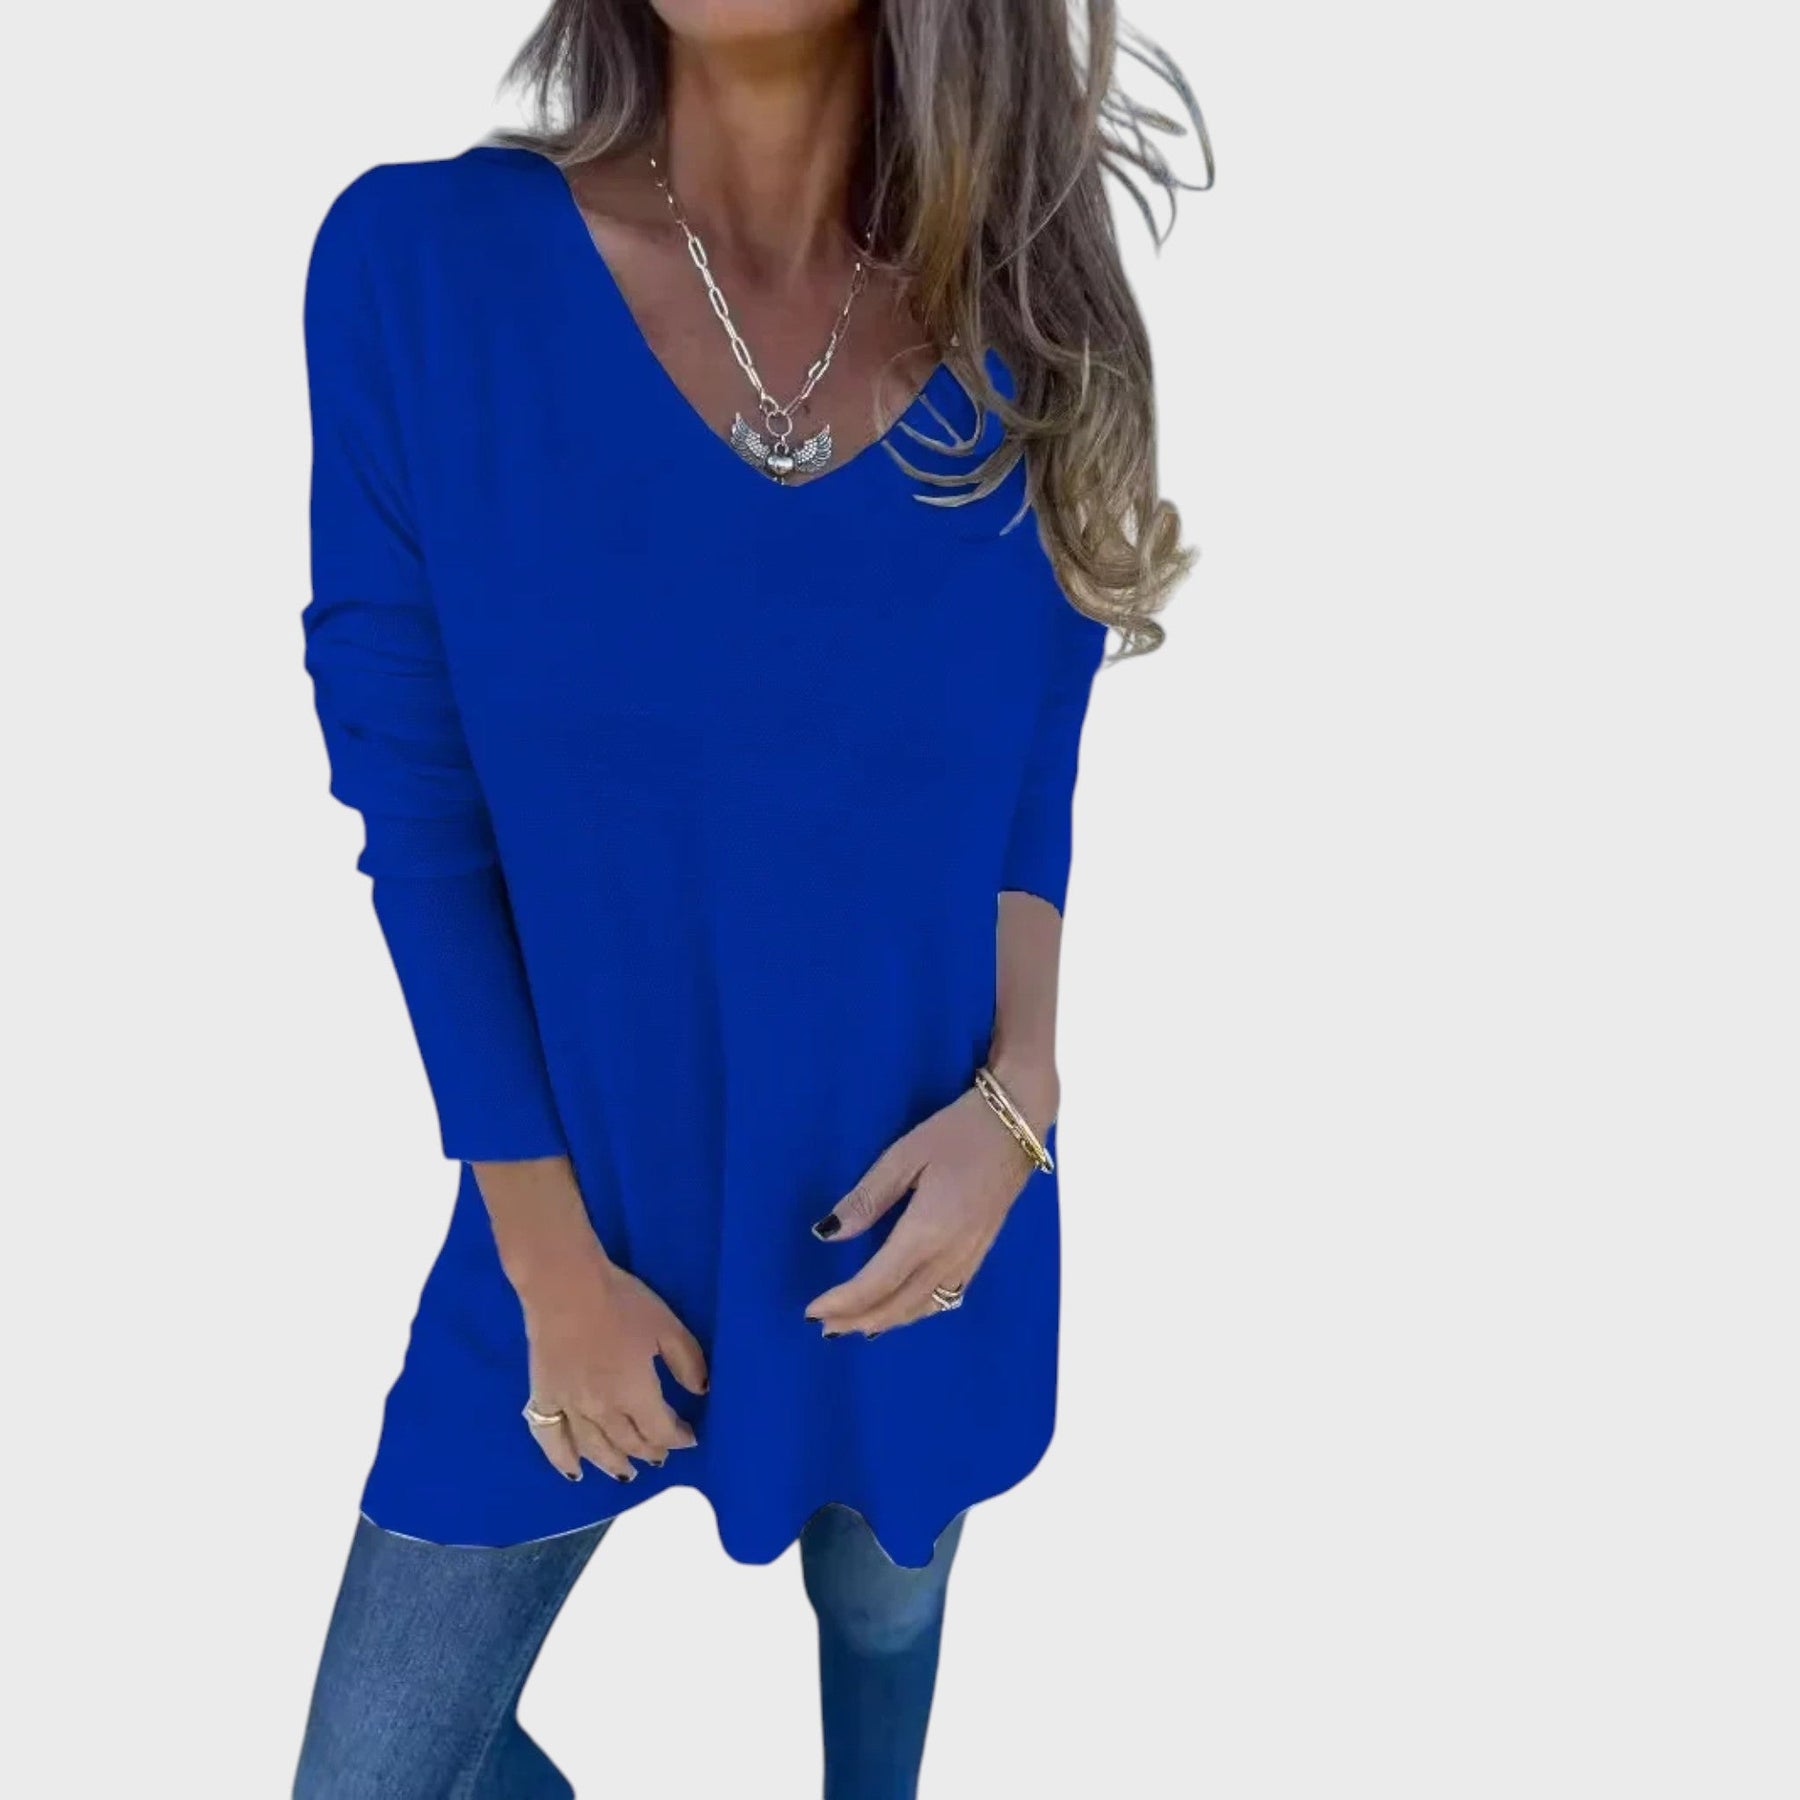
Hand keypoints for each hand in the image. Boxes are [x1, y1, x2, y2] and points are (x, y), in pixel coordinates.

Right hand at [517, 1249, 707, 1482]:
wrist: (565, 1286)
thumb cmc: (620, 1302)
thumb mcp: (666, 1326)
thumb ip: (687, 1362)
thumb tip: (700, 1390)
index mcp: (635, 1394)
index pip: (661, 1430)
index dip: (678, 1437)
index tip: (689, 1437)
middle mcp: (603, 1410)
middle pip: (630, 1442)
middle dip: (649, 1451)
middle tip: (660, 1456)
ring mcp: (569, 1407)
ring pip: (594, 1449)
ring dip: (613, 1464)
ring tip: (627, 1473)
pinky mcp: (543, 1396)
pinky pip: (551, 1438)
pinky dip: (563, 1460)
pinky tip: (574, 1472)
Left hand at [803, 1068, 1056, 1336]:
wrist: (1017, 1126)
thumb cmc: (957, 1132)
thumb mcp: (903, 1156)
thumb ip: (866, 1198)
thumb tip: (827, 1233)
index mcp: (926, 1231)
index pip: (876, 1282)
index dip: (843, 1302)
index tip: (812, 1311)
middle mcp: (949, 1255)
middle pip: (898, 1304)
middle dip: (858, 1319)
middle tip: (823, 1326)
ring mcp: (970, 1257)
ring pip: (923, 1307)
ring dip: (887, 1321)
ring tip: (855, 1325)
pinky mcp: (981, 1252)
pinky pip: (947, 1298)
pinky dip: (918, 1312)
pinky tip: (904, 1310)